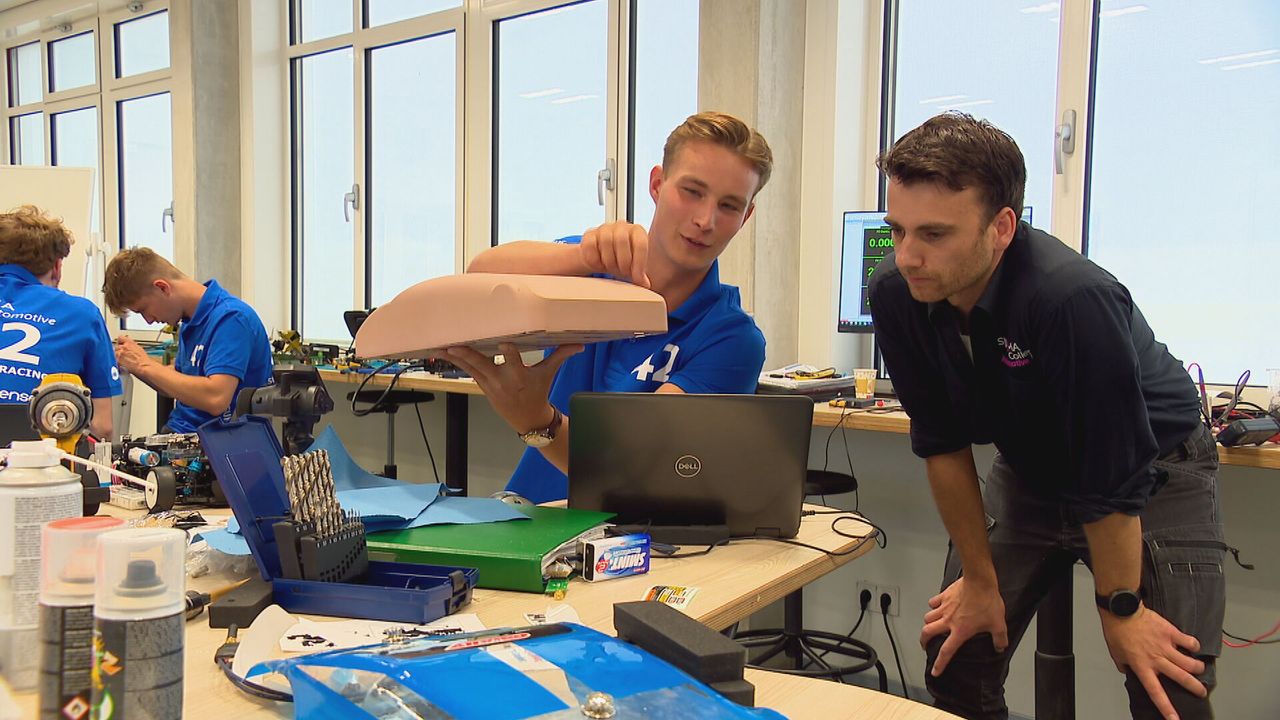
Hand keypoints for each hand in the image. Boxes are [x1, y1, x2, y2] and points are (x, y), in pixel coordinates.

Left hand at [113, 336, 153, 374]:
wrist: (144, 367)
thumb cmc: (144, 360)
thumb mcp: (139, 349)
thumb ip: (131, 344)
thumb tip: (128, 343)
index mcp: (130, 342)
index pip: (120, 338)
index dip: (120, 342)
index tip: (121, 344)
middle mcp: (124, 347)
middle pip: (116, 346)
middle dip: (119, 351)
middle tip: (124, 356)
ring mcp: (119, 353)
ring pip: (114, 353)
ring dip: (117, 357)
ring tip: (124, 361)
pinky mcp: (117, 360)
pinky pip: (114, 360)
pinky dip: (117, 362)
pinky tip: (122, 365)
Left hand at [444, 342, 582, 433]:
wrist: (527, 419)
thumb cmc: (538, 392)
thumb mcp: (549, 374)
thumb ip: (560, 355)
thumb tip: (579, 344)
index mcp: (520, 375)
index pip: (513, 360)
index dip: (507, 352)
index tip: (502, 343)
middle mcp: (502, 379)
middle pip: (483, 364)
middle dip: (468, 354)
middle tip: (454, 343)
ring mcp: (490, 383)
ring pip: (470, 367)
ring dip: (454, 357)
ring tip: (439, 345)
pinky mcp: (482, 384)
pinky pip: (467, 371)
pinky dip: (455, 361)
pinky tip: (442, 351)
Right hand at [581, 222, 650, 288]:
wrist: (604, 256)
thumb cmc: (623, 260)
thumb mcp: (634, 267)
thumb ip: (640, 275)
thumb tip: (645, 283)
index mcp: (637, 231)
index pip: (640, 244)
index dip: (639, 263)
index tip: (636, 277)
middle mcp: (621, 226)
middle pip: (621, 240)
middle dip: (622, 261)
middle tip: (622, 272)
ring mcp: (604, 228)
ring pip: (605, 241)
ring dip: (608, 260)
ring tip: (611, 269)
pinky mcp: (590, 234)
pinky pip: (590, 245)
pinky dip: (594, 259)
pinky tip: (599, 265)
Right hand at [920, 576, 1008, 676]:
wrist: (979, 581)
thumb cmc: (987, 602)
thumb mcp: (998, 624)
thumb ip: (999, 638)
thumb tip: (1000, 647)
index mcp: (960, 631)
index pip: (946, 651)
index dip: (940, 663)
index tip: (935, 671)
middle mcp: (948, 621)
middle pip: (928, 633)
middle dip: (923, 641)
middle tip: (925, 644)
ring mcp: (944, 607)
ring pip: (928, 618)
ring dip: (927, 623)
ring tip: (930, 625)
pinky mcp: (944, 596)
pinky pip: (933, 602)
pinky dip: (933, 605)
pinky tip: (936, 605)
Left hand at [1099, 603, 1204, 719]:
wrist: (1122, 610)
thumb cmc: (1117, 632)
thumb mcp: (1116, 654)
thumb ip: (1125, 666)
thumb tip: (1129, 671)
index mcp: (1142, 667)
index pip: (1156, 692)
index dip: (1166, 707)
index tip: (1175, 719)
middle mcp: (1156, 659)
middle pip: (1181, 678)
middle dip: (1194, 688)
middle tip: (1202, 692)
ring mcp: (1166, 646)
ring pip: (1189, 662)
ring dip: (1197, 668)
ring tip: (1199, 669)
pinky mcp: (1171, 632)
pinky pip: (1189, 641)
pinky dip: (1194, 645)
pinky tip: (1194, 646)